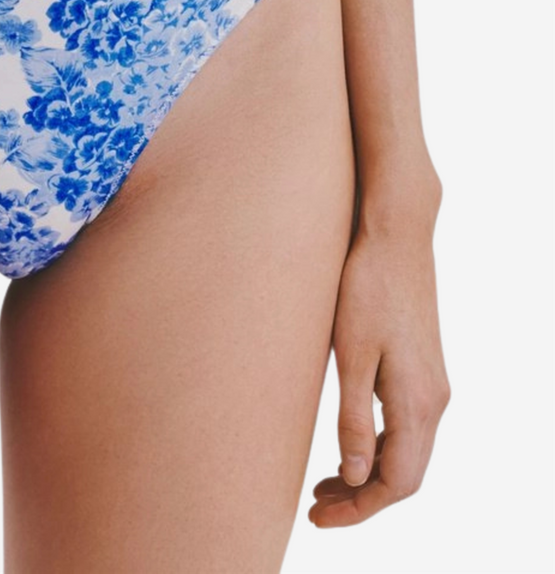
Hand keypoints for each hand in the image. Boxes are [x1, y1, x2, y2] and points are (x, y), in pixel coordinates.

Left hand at [310, 181, 449, 526]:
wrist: (396, 233)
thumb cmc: (366, 286)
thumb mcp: (351, 353)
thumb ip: (354, 418)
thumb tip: (356, 478)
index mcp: (418, 403)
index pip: (396, 484)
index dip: (358, 509)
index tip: (316, 517)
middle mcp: (434, 401)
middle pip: (405, 477)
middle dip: (362, 499)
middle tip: (315, 506)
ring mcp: (433, 385)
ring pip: (407, 454)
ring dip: (369, 475)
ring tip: (323, 484)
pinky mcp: (423, 369)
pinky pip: (407, 429)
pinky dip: (378, 449)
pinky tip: (348, 445)